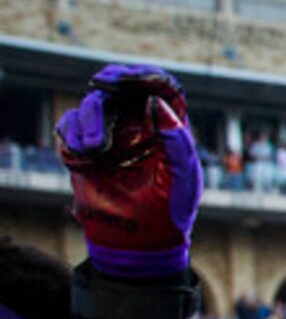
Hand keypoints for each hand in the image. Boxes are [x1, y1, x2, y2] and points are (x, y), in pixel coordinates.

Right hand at [55, 65, 200, 277]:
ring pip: (93, 103)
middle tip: (103, 83)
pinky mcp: (84, 150)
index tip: (132, 79)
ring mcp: (110, 135)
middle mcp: (139, 125)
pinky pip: (69, 127)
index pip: (161, 87)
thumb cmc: (170, 210)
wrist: (140, 242)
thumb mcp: (183, 177)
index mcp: (168, 126)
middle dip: (112, 81)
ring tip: (96, 149)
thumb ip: (177, 142)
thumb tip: (158, 104)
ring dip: (91, 119)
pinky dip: (72, 135)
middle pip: (121, 87)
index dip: (147, 76)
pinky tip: (83, 154)